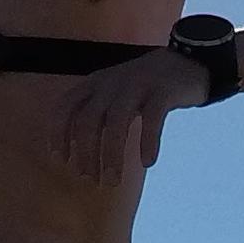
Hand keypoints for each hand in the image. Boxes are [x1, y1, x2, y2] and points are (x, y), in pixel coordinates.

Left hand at [53, 49, 201, 189]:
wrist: (184, 62)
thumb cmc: (143, 87)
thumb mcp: (112, 95)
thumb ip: (95, 115)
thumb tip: (76, 148)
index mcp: (95, 84)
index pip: (66, 107)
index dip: (59, 134)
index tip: (63, 161)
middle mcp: (111, 83)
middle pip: (89, 119)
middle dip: (87, 153)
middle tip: (91, 180)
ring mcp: (137, 85)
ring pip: (117, 121)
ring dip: (112, 154)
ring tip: (113, 180)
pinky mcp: (163, 91)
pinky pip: (152, 118)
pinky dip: (148, 141)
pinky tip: (147, 162)